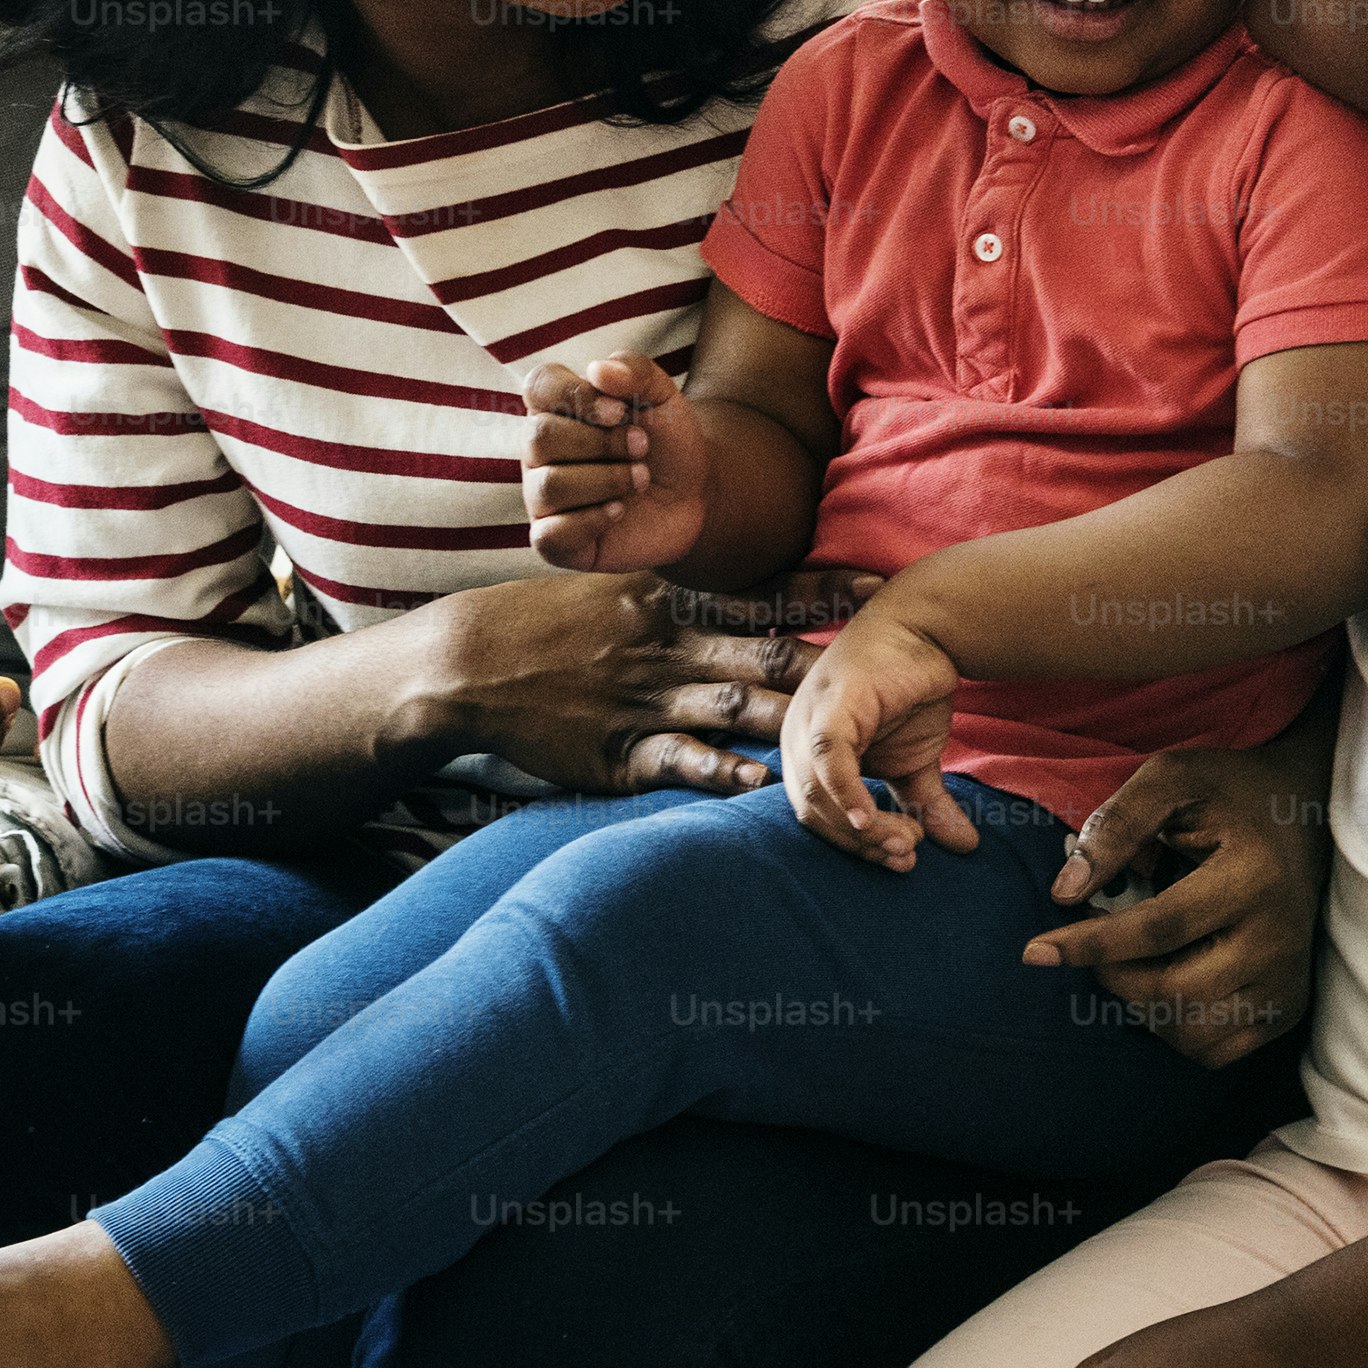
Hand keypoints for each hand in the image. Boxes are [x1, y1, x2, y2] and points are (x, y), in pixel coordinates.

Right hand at [418, 568, 879, 797]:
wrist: (469, 663)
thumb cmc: (550, 627)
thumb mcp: (618, 594)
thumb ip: (683, 602)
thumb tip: (747, 604)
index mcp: (670, 603)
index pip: (762, 593)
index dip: (824, 590)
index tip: (880, 583)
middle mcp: (667, 646)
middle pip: (766, 651)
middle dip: (833, 660)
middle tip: (897, 668)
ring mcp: (644, 700)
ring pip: (735, 707)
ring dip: (795, 723)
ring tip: (854, 739)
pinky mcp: (617, 752)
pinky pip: (679, 760)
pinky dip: (722, 771)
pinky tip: (763, 785)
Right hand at [520, 354, 710, 571]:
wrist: (695, 495)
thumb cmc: (667, 442)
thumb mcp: (663, 396)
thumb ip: (634, 370)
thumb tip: (597, 370)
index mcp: (556, 409)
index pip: (537, 387)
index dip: (575, 396)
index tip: (621, 411)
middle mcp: (539, 452)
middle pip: (538, 437)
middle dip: (601, 443)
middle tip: (642, 447)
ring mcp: (543, 498)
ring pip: (548, 486)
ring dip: (606, 480)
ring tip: (640, 479)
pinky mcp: (555, 541)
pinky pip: (549, 535)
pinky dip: (591, 521)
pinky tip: (619, 511)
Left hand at [778, 594, 977, 870]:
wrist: (928, 631)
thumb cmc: (911, 690)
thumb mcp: (919, 758)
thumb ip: (925, 803)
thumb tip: (965, 847)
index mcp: (806, 754)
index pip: (818, 818)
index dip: (857, 847)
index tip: (902, 861)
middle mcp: (795, 738)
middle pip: (813, 814)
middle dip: (861, 845)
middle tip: (905, 857)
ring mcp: (806, 720)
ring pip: (819, 795)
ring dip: (864, 829)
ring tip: (906, 841)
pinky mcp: (828, 706)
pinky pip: (827, 761)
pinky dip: (846, 796)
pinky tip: (871, 822)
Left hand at [1022, 737, 1331, 1066]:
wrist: (1303, 811)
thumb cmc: (1228, 792)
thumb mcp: (1170, 780)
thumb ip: (1117, 827)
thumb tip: (1066, 892)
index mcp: (1252, 878)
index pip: (1158, 930)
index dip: (1090, 945)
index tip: (1035, 951)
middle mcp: (1278, 939)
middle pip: (1173, 991)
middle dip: (1110, 975)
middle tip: (1086, 943)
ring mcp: (1287, 980)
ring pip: (1193, 1033)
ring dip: (1141, 1007)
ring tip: (1127, 961)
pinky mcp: (1288, 1005)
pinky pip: (1217, 1050)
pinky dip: (1175, 1029)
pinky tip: (1163, 983)